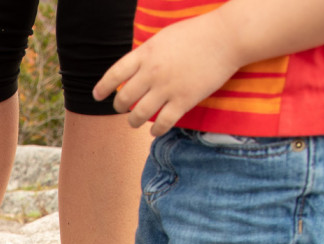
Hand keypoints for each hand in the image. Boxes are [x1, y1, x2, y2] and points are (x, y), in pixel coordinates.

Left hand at [92, 15, 243, 135]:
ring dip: (133, 121)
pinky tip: (155, 131)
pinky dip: (156, 130)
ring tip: (134, 122)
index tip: (97, 96)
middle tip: (121, 109)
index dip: (103, 87)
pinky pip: (163, 123)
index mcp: (145, 54)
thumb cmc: (197, 33)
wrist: (226, 37)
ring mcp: (167, 88)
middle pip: (124, 98)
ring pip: (139, 114)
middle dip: (119, 107)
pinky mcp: (184, 100)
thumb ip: (147, 55)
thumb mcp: (163, 38)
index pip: (114, 74)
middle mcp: (152, 72)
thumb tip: (134, 70)